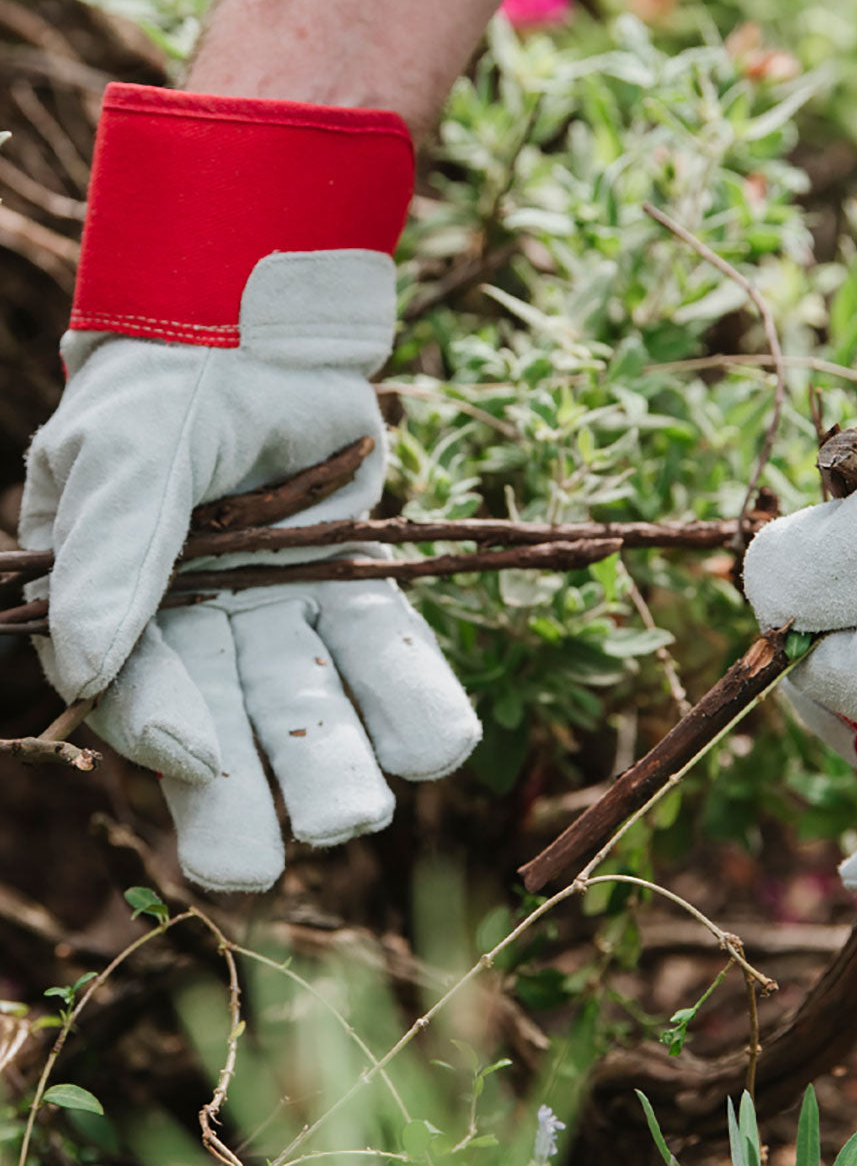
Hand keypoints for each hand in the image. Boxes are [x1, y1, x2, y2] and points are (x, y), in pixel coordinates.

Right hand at [19, 85, 480, 891]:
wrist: (255, 336)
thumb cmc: (166, 392)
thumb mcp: (122, 457)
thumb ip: (108, 554)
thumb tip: (74, 667)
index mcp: (130, 616)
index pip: (144, 692)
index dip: (168, 728)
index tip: (202, 760)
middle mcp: (211, 634)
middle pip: (235, 727)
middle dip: (256, 792)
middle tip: (283, 856)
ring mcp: (288, 616)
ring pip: (317, 701)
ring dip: (344, 756)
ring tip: (365, 814)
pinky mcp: (357, 589)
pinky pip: (387, 648)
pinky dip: (414, 693)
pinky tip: (447, 741)